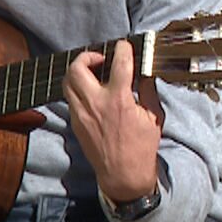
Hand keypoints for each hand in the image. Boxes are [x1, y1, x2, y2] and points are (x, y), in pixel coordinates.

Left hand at [64, 40, 164, 203]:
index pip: (119, 64)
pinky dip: (78, 88)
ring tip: (92, 72)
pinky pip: (70, 97)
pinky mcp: (75, 122)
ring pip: (68, 81)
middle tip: (100, 59)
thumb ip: (148, 91)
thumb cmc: (142, 148)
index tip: (124, 45)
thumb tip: (144, 73)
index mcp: (119, 101)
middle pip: (78, 68)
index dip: (122, 50)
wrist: (123, 175)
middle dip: (88, 56)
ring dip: (78, 71)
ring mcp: (81, 113)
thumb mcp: (153, 117)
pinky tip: (91, 90)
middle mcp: (96, 104)